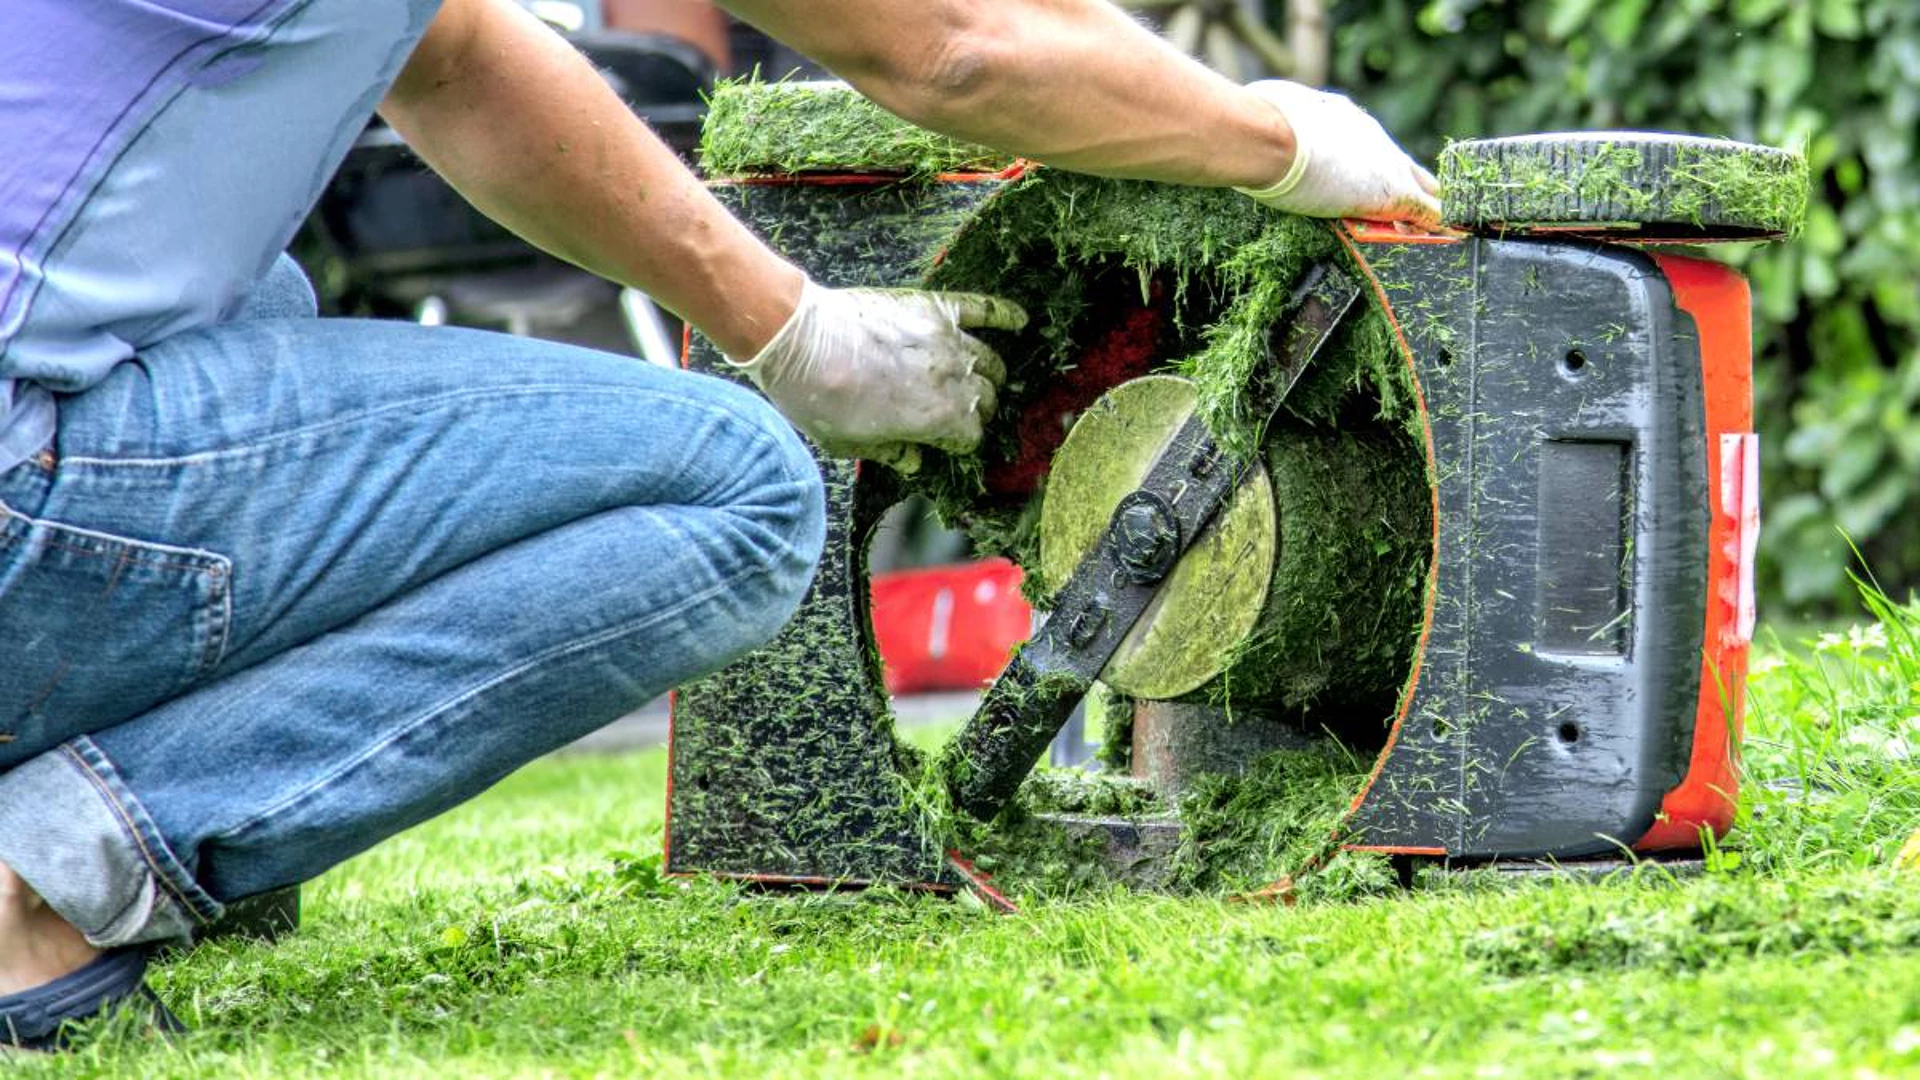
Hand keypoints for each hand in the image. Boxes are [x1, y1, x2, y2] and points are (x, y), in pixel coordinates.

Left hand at [727, 281, 1025, 469]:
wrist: (797, 338)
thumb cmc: (818, 398)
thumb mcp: (850, 444)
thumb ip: (891, 454)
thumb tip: (917, 463)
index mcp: (937, 420)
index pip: (971, 436)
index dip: (960, 442)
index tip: (947, 442)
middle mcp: (952, 381)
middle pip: (985, 399)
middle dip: (977, 409)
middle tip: (960, 410)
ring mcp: (947, 341)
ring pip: (989, 361)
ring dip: (990, 373)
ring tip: (984, 377)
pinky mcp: (935, 308)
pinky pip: (983, 309)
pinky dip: (1005, 314)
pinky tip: (1020, 320)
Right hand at [1235, 80, 1440, 226]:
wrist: (1270, 136)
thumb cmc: (1263, 123)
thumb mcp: (1277, 111)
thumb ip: (1282, 120)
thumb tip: (1262, 109)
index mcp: (1348, 121)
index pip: (1376, 150)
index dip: (1382, 169)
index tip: (1381, 182)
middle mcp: (1375, 140)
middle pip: (1408, 168)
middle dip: (1419, 188)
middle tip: (1432, 209)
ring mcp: (1387, 168)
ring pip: (1425, 190)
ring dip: (1434, 210)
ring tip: (1451, 227)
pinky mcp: (1392, 195)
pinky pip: (1429, 213)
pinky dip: (1445, 226)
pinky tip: (1460, 235)